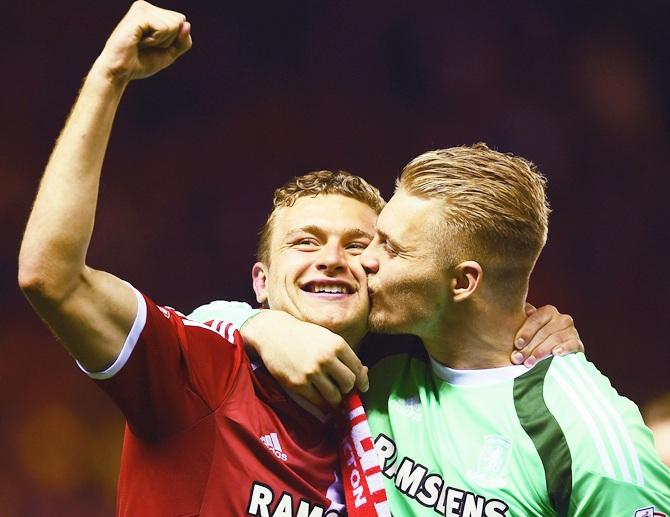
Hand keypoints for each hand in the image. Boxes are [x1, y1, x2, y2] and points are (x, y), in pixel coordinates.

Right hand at [94, 1, 191, 82]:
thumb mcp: (169, 53)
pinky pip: (163, 28)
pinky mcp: (139, 15)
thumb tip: (186, 24)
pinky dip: (155, 41)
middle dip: (167, 40)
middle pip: (178, 21)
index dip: (172, 40)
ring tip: (142, 43)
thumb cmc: (141, 62)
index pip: (181, 21)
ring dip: (160, 41)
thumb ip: (182, 41)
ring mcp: (141, 8)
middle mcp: (146, 6)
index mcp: (152, 12)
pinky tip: (139, 42)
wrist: (120, 71)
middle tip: (147, 45)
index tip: (153, 45)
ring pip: (173, 25)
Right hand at [242, 311, 368, 407]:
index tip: (362, 387)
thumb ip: (343, 355)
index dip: (363, 381)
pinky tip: (321, 399)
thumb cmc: (302, 335)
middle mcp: (327, 358)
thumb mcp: (326, 337)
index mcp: (337, 344)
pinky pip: (318, 402)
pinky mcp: (298, 384)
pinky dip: (323, 404)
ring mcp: (312, 372)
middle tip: (342, 388)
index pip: (357, 368)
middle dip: (348, 389)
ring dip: (336, 398)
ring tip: (331, 395)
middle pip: (349, 384)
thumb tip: (363, 373)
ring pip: (335, 396)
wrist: (273, 333)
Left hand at [511, 304, 583, 366]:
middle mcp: (561, 319)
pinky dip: (564, 348)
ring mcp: (571, 331)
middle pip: (543, 332)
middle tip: (518, 358)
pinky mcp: (578, 344)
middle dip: (529, 347)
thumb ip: (519, 322)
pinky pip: (572, 344)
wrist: (553, 355)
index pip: (535, 320)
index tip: (517, 344)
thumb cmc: (534, 340)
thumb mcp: (526, 331)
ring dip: (541, 352)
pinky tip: (556, 353)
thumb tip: (513, 316)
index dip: (526, 332)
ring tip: (529, 362)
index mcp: (547, 311)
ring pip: (555, 339)